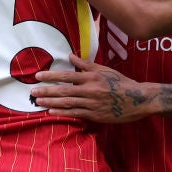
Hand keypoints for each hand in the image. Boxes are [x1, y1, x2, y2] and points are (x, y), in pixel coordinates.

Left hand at [30, 54, 157, 122]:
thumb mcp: (104, 70)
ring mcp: (92, 104)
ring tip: (38, 101)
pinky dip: (62, 113)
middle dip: (46, 91)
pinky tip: (51, 112)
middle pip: (64, 90)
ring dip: (51, 102)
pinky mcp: (95, 115)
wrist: (138, 99)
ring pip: (68, 103)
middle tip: (32, 91)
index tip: (38, 76)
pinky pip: (75, 113)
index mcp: (92, 77)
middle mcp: (91, 90)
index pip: (67, 75)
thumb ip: (86, 64)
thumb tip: (70, 56)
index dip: (51, 76)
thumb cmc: (121, 83)